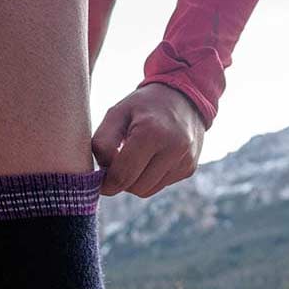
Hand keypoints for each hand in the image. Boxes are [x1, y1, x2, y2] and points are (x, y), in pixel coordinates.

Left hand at [92, 83, 205, 197]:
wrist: (183, 97)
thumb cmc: (143, 106)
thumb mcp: (116, 114)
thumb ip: (102, 143)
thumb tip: (103, 172)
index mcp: (151, 133)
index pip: (123, 175)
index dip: (107, 184)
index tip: (99, 181)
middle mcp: (173, 149)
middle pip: (135, 187)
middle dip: (122, 181)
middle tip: (117, 165)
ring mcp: (185, 160)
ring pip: (148, 190)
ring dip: (136, 181)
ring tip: (136, 159)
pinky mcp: (189, 168)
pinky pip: (161, 185)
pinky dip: (151, 178)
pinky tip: (152, 159)